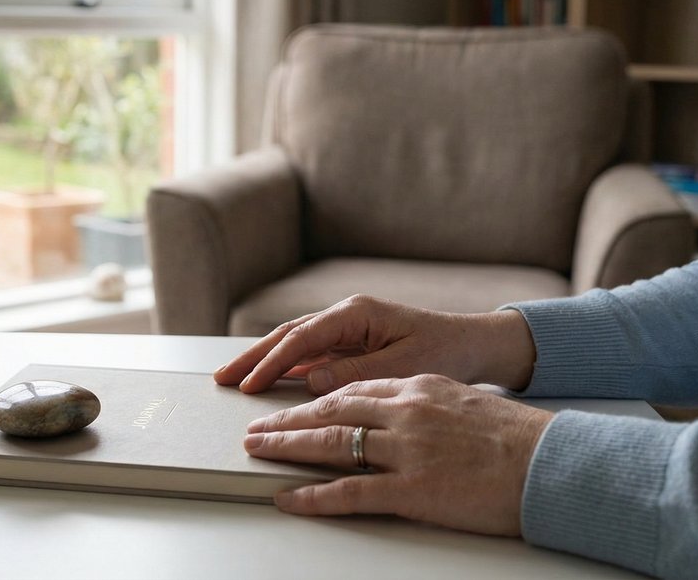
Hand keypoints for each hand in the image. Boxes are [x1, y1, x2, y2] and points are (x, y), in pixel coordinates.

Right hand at [213, 295, 534, 394]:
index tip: (249, 383)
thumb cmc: (447, 351)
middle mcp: (346, 316)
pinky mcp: (350, 344)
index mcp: (357, 313)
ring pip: (294, 343)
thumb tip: (311, 380)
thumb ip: (357, 373)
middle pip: (287, 334)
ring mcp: (346, 329)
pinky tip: (266, 380)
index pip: (302, 337)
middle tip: (222, 378)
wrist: (475, 344)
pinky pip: (309, 355)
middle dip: (253, 356)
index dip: (272, 361)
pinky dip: (284, 366)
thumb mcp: (405, 366)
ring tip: (232, 378)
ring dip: (262, 360)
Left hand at [244, 374, 552, 535]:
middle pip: (331, 410)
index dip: (316, 399)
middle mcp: (406, 412)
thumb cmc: (518, 439)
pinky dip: (312, 496)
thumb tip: (400, 415)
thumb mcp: (466, 404)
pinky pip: (349, 492)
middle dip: (289, 419)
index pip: (355, 388)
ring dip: (287, 447)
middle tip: (258, 426)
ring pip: (331, 444)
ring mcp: (406, 450)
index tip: (294, 405)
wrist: (551, 464)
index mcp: (419, 388)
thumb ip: (428, 405)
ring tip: (257, 451)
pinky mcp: (412, 490)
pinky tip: (288, 497)